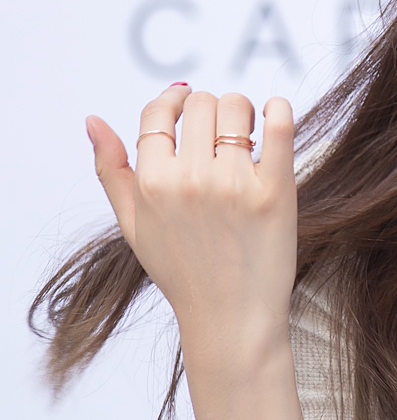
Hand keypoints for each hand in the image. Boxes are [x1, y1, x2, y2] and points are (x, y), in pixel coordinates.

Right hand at [87, 85, 297, 365]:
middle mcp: (190, 180)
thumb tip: (92, 120)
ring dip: (241, 112)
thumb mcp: (134, 226)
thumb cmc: (182, 272)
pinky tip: (274, 113)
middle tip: (219, 132)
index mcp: (152, 184)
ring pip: (237, 107)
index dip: (171, 100)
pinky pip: (280, 124)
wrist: (230, 320)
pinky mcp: (276, 191)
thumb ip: (111, 171)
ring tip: (244, 137)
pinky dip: (278, 108)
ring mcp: (234, 185)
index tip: (185, 102)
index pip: (157, 112)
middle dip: (209, 108)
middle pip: (200, 102)